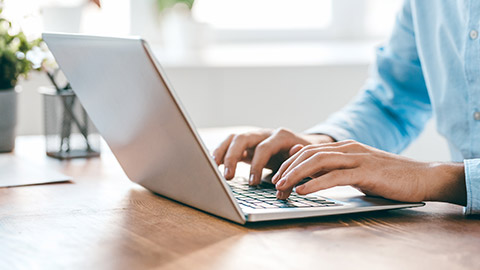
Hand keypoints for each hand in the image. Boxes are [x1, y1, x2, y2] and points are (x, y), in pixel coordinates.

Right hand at [212, 128, 333, 184]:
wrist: (306, 146)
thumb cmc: (305, 157)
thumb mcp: (304, 163)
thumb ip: (295, 171)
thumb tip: (287, 179)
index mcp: (281, 136)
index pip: (264, 148)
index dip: (257, 165)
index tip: (253, 183)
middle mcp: (265, 134)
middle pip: (243, 138)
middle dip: (233, 157)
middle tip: (228, 176)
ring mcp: (255, 138)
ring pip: (233, 138)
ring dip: (222, 152)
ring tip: (213, 167)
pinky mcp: (248, 145)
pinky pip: (230, 144)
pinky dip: (220, 152)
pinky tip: (212, 164)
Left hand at [272, 140, 466, 204]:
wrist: (422, 176)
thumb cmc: (389, 177)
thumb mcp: (356, 170)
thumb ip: (334, 166)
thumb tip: (307, 165)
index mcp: (345, 147)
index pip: (309, 151)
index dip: (290, 163)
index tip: (277, 176)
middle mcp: (348, 149)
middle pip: (309, 154)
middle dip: (288, 168)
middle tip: (274, 184)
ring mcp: (357, 158)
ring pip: (318, 162)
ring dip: (296, 175)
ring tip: (282, 186)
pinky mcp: (366, 172)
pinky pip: (335, 176)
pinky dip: (315, 184)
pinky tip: (303, 191)